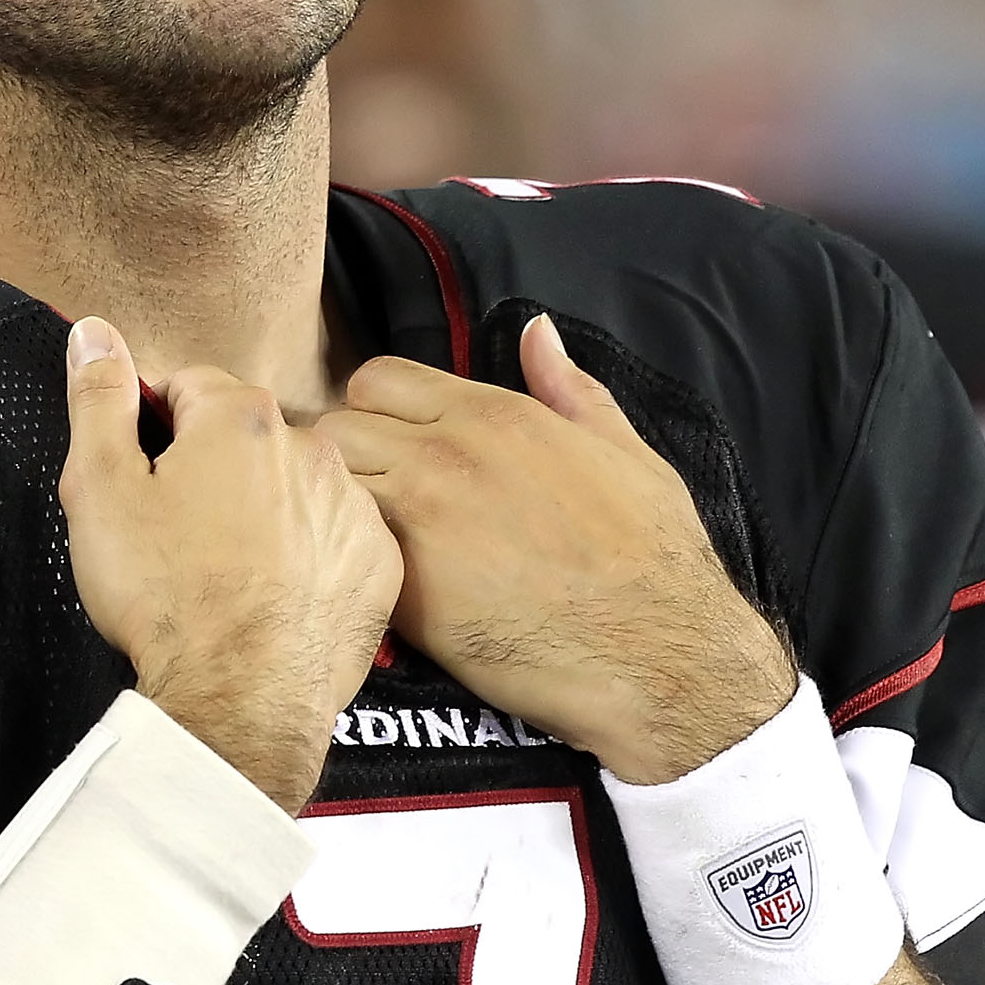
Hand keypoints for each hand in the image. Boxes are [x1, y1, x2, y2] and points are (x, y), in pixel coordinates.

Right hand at [60, 318, 401, 810]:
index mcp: (240, 417)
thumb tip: (94, 330)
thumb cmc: (167, 598)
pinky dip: (311, 553)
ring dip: (266, 507)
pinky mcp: (378, 562)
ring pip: (295, 483)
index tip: (146, 484)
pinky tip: (276, 591)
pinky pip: (338, 535)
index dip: (156, 432)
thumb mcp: (100, 489)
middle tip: (179, 535)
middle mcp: (311, 446)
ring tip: (227, 570)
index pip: (188, 388)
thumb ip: (99, 398)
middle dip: (213, 468)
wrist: (240, 700)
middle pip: (245, 434)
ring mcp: (352, 504)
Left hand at [314, 315, 794, 784]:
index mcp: (494, 416)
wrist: (658, 653)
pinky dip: (350, 563)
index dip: (379, 410)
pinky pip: (344, 553)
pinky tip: (379, 584)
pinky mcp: (406, 588)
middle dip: (347, 455)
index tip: (395, 445)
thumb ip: (570, 388)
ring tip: (371, 540)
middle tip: (376, 497)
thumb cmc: (653, 557)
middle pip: (338, 426)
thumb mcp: (625, 452)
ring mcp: (419, 520)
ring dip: (339, 508)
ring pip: (327, 486)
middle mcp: (445, 456)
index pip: (379, 379)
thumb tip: (538, 331)